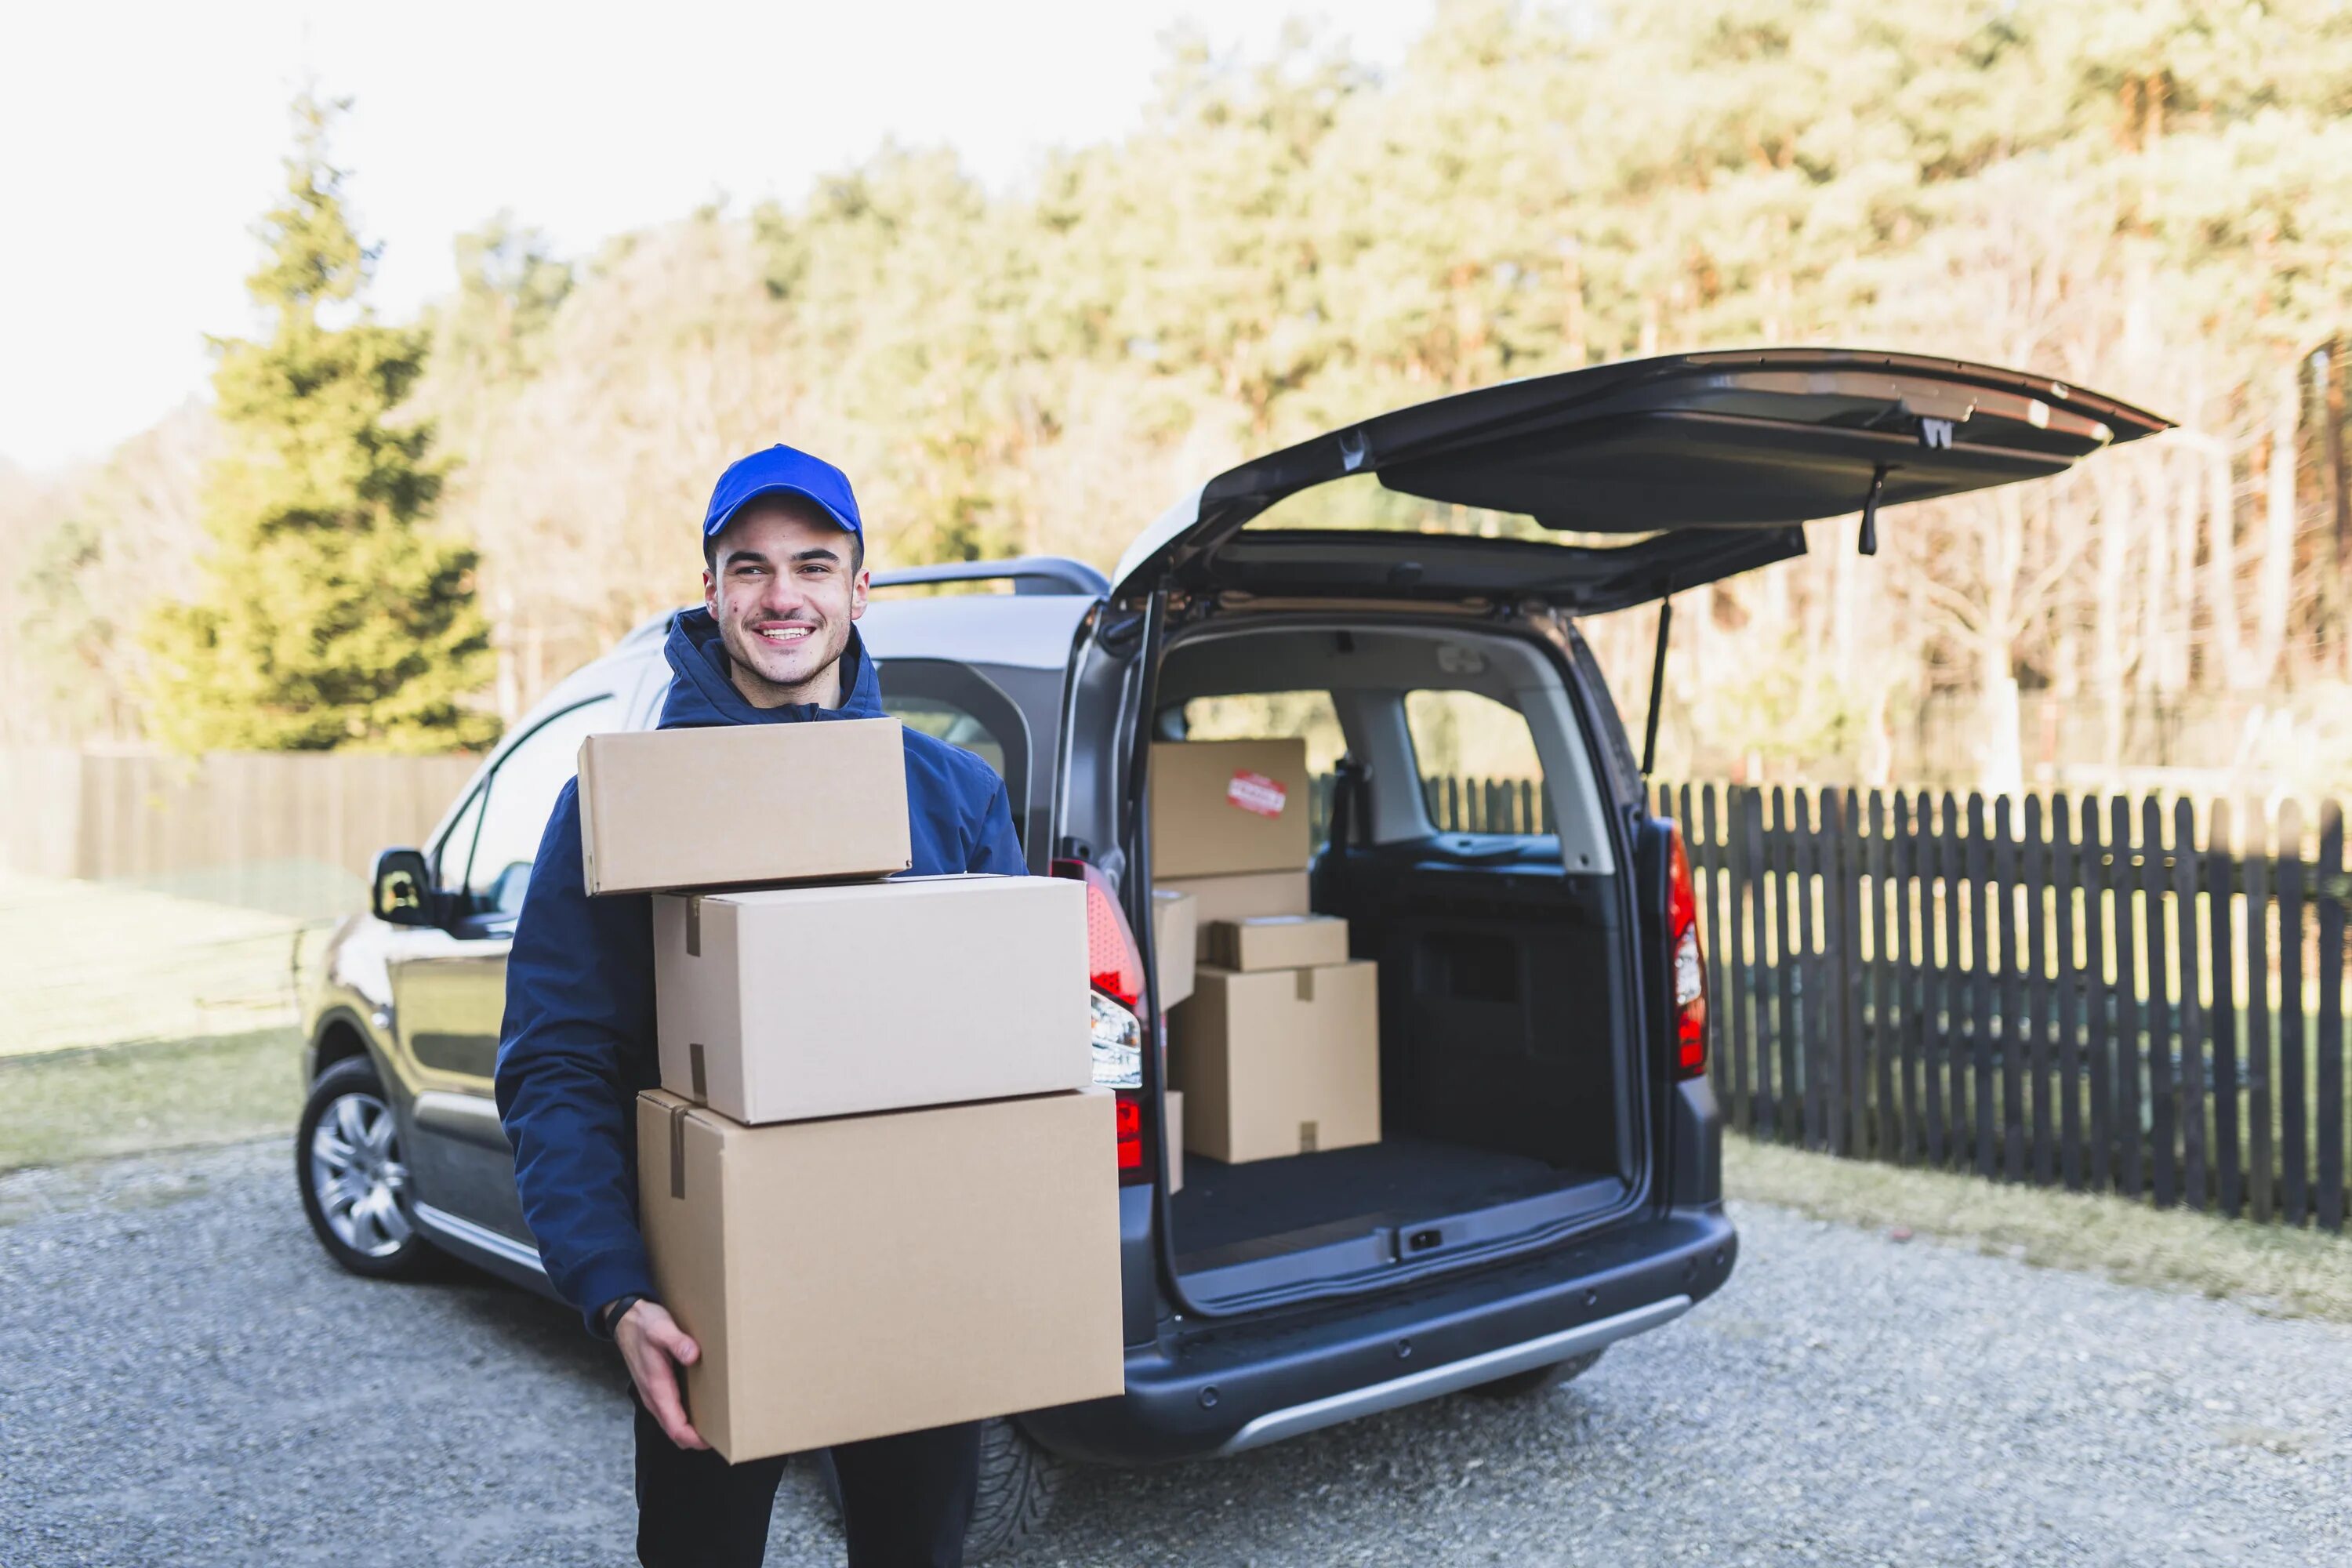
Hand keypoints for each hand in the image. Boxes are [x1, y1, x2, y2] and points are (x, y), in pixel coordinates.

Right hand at [615, 1300, 705, 1449]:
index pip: (675, 1427)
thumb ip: (677, 1342)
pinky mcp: (656, 1388)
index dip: (694, 1439)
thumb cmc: (644, 1324)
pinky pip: (671, 1412)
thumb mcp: (662, 1328)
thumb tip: (693, 1355)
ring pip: (673, 1423)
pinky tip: (704, 1406)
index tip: (715, 1440)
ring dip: (691, 1429)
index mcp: (657, 1388)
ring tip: (718, 1424)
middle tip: (724, 1434)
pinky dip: (686, 1417)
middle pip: (675, 1431)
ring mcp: (654, 1394)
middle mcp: (654, 1397)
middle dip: (696, 1439)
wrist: (625, 1319)